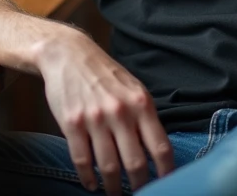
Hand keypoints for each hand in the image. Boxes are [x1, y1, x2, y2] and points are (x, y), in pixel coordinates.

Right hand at [36, 29, 174, 193]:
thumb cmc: (105, 74)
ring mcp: (95, 119)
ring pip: (109, 166)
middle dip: (140, 186)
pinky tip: (92, 184)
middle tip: (140, 194)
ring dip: (113, 187)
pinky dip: (88, 178)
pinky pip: (82, 160)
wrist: (69, 54)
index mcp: (141, 104)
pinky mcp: (72, 123)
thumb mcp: (134, 89)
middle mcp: (120, 112)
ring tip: (115, 193)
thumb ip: (145, 118)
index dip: (166, 172)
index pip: (161, 147)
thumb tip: (157, 152)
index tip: (167, 185)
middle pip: (136, 163)